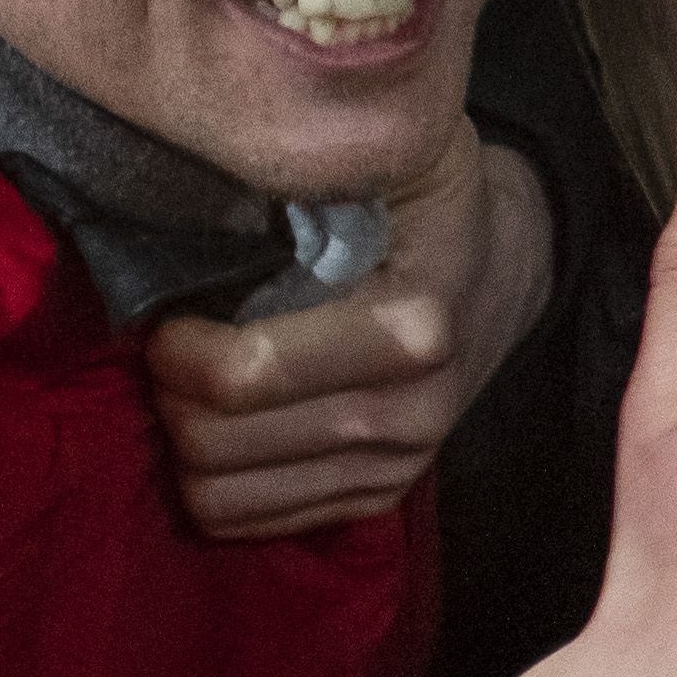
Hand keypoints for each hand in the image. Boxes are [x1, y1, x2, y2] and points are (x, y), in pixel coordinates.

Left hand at [152, 128, 550, 540]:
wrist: (507, 268)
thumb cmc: (428, 202)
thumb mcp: (394, 155)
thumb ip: (325, 158)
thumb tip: (226, 153)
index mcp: (413, 329)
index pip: (243, 375)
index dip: (175, 346)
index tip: (169, 310)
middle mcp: (411, 413)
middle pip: (215, 444)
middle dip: (169, 392)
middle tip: (175, 343)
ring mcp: (397, 464)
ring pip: (218, 495)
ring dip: (184, 439)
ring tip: (198, 383)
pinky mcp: (379, 497)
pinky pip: (247, 523)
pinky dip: (216, 477)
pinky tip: (231, 422)